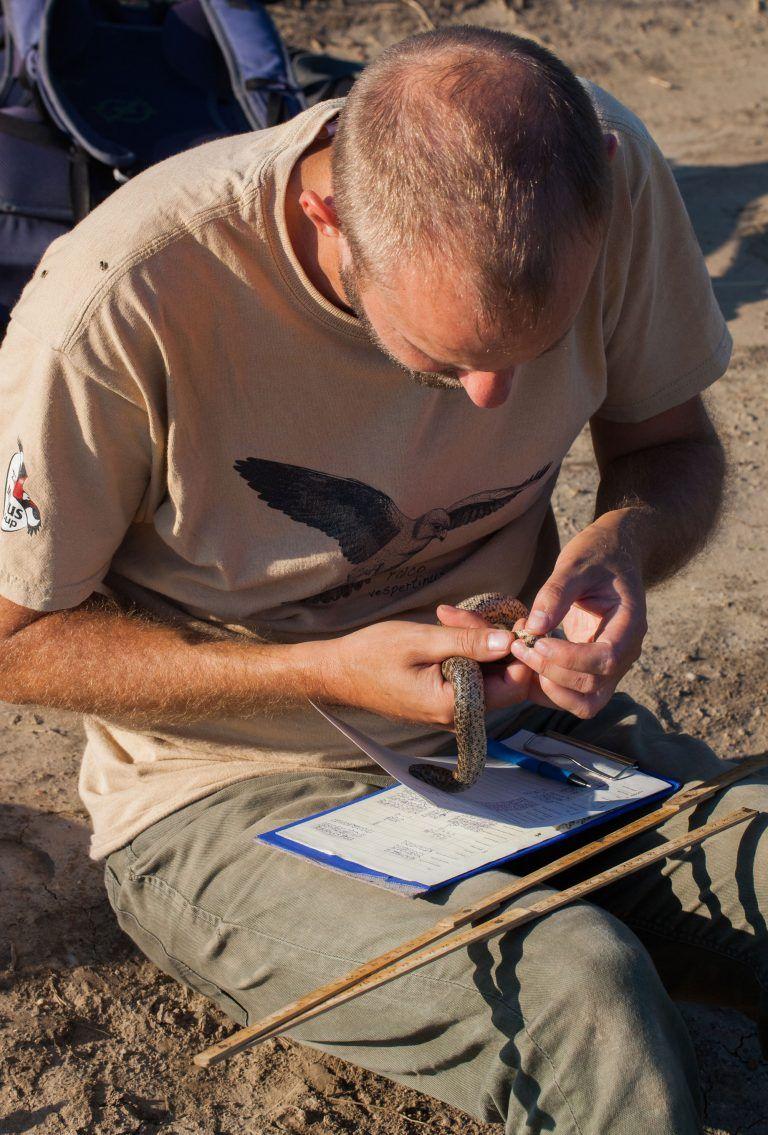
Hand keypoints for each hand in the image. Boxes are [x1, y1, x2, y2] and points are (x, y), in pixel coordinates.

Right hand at [321, 618, 524, 726]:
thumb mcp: (422, 640)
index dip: (520, 653)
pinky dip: (467, 655)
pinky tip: (449, 634)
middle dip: (496, 644)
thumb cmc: (373, 654)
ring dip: (480, 647)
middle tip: (468, 616)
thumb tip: (509, 641)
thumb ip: (468, 643)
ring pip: (487, 678)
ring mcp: (450, 713)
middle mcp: (457, 717)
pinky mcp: (443, 704)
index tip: (515, 623)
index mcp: (455, 705)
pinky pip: (470, 680)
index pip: (513, 685)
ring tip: (452, 619)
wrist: (338, 672)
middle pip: (502, 680)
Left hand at [509, 509, 647, 717]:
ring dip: (549, 688)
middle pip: (592, 687)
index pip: (605, 659)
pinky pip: (573, 695)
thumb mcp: (576, 564)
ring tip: (522, 656)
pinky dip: (548, 688)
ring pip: (585, 702)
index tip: (536, 641)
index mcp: (629, 625)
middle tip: (519, 646)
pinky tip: (527, 661)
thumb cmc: (598, 555)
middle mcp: (625, 653)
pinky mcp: (592, 668)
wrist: (614, 555)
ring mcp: (611, 665)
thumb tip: (535, 627)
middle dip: (551, 672)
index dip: (569, 658)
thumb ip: (556, 594)